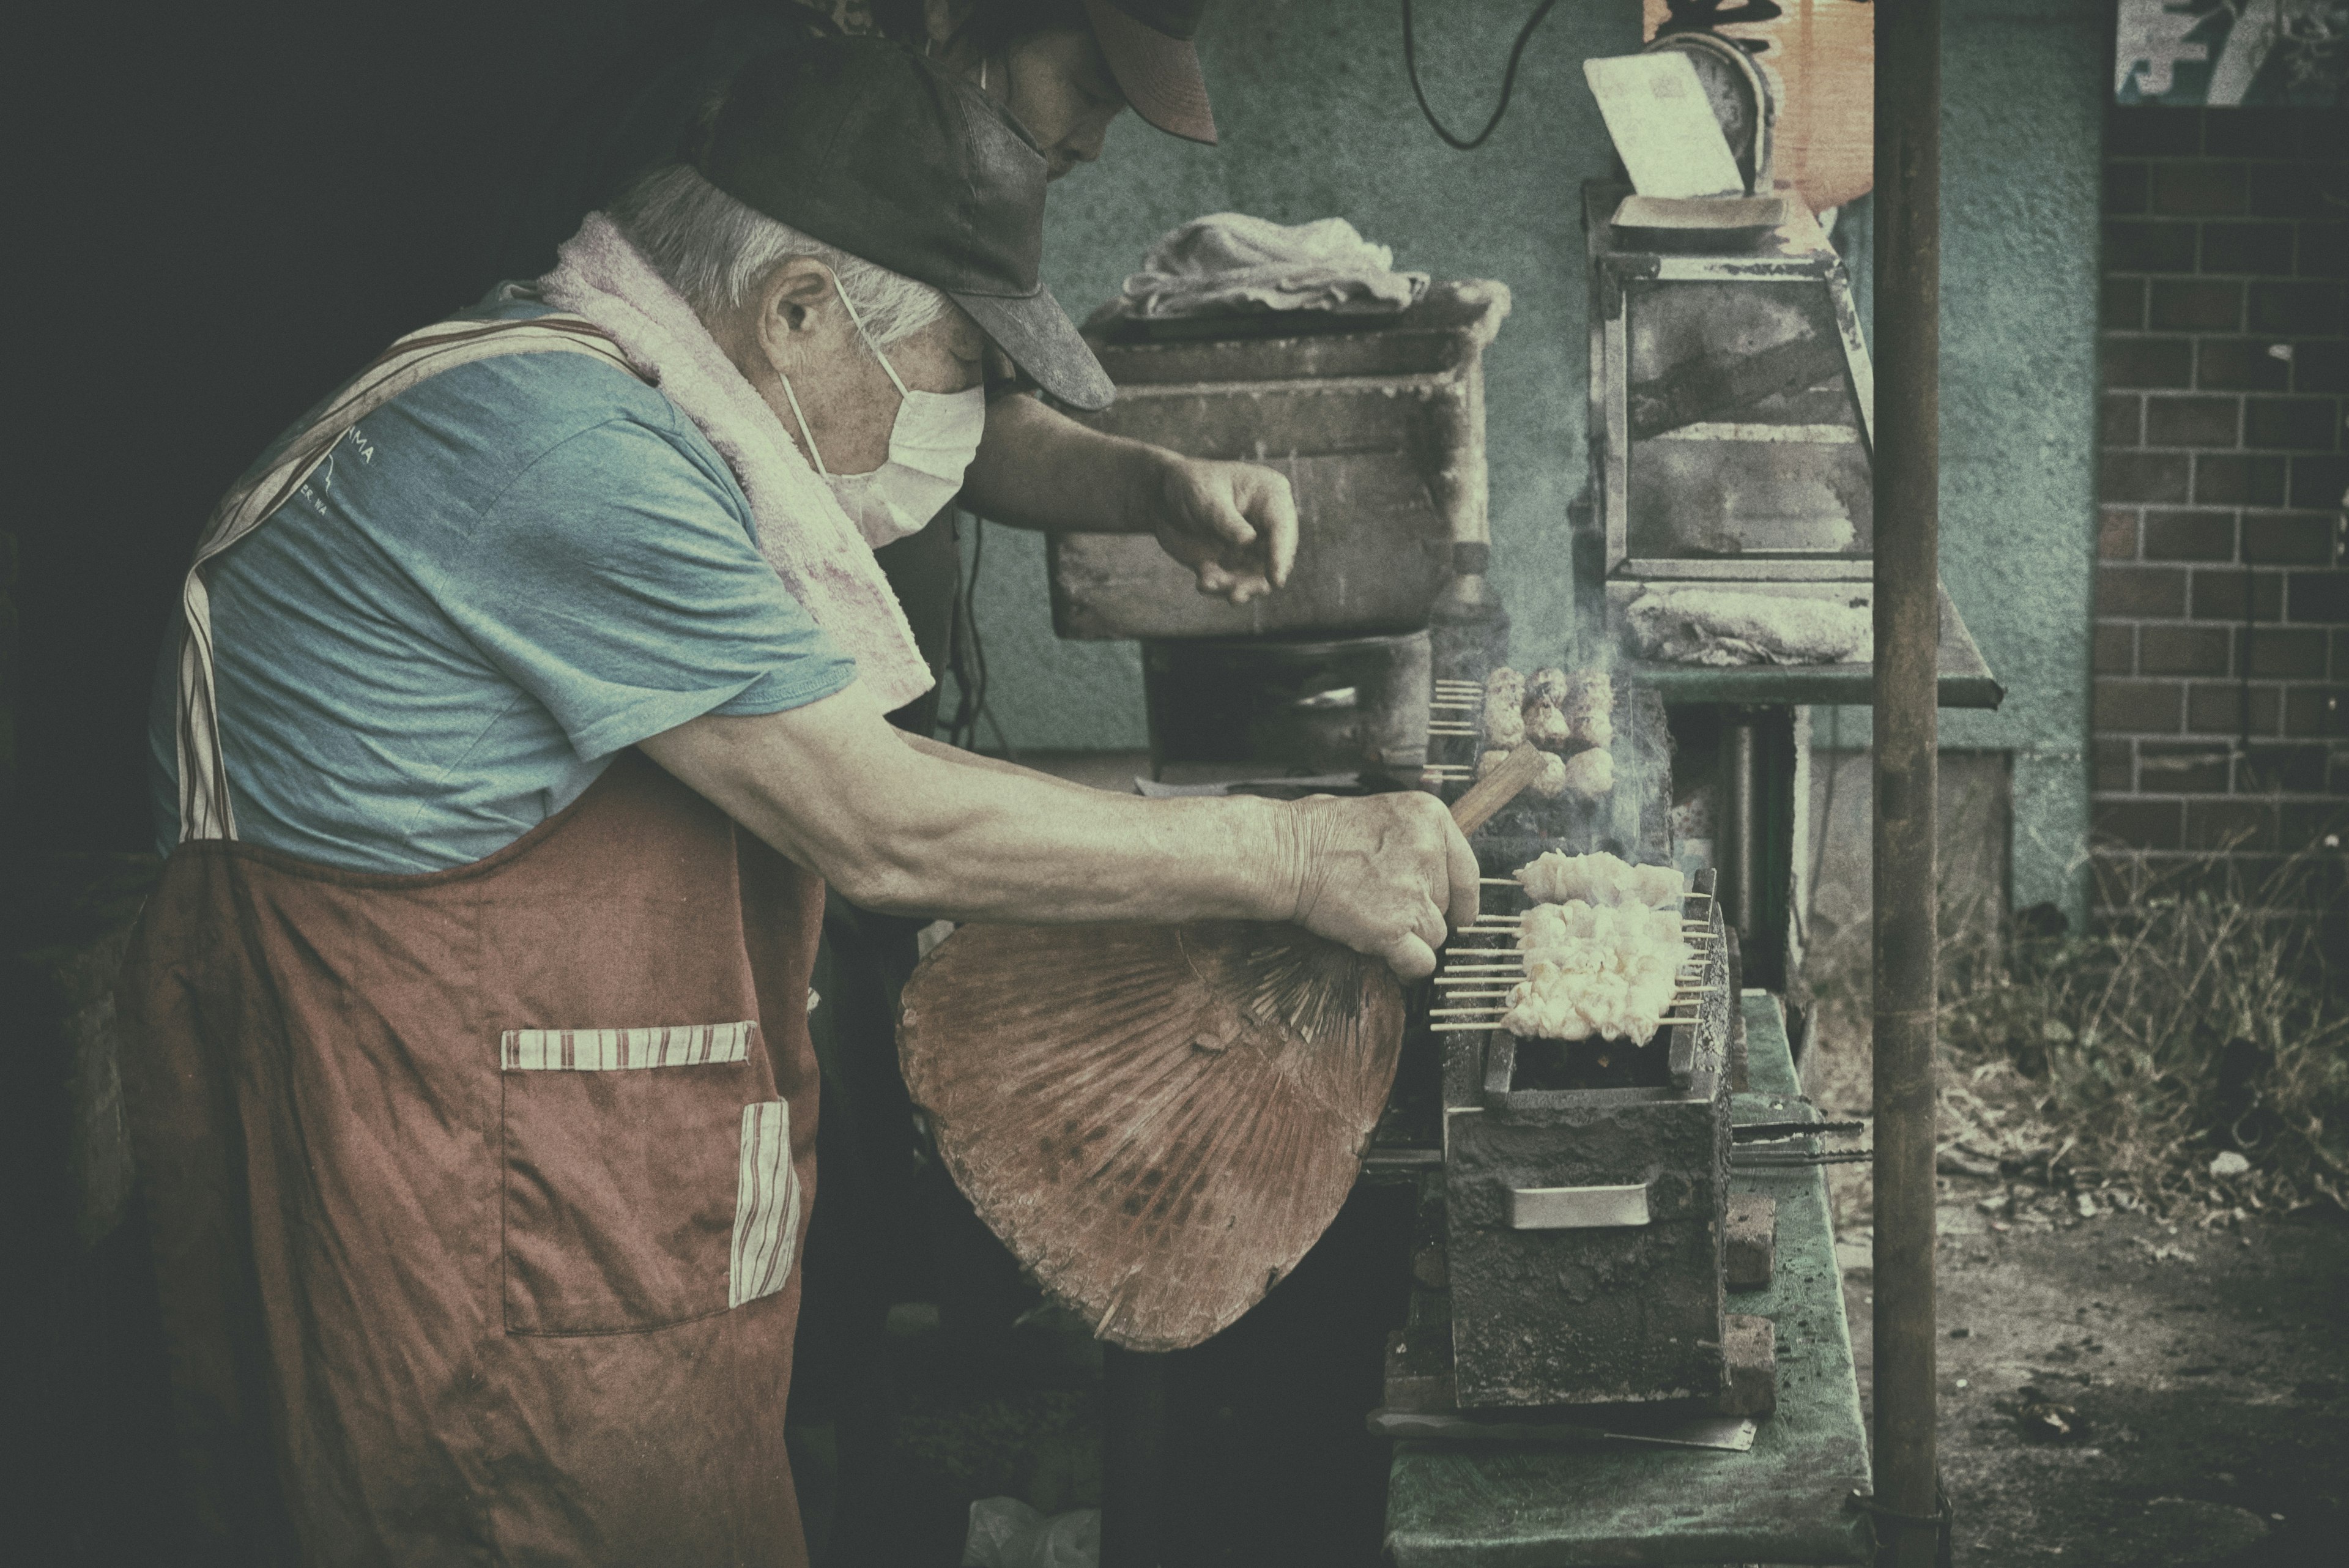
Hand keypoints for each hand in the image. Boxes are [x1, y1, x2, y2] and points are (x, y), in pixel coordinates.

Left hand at [1135, 454, 1298, 604]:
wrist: (1163, 496)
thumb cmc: (1190, 485)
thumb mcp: (1206, 498)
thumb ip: (1226, 521)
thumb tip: (1249, 541)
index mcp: (1270, 497)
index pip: (1284, 529)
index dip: (1281, 556)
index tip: (1276, 581)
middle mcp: (1266, 524)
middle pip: (1275, 559)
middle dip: (1258, 582)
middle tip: (1237, 595)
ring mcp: (1251, 546)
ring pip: (1255, 576)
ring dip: (1238, 588)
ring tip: (1212, 588)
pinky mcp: (1233, 562)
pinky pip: (1232, 581)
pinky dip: (1218, 586)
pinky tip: (1202, 583)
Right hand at [1279, 792, 1478, 980]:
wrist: (1282, 855)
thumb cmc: (1315, 832)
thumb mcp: (1378, 813)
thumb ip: (1412, 839)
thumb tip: (1429, 868)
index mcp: (1430, 817)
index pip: (1467, 870)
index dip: (1461, 898)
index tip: (1458, 913)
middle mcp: (1429, 852)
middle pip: (1446, 904)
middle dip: (1422, 913)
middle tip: (1386, 908)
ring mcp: (1412, 893)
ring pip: (1435, 935)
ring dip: (1410, 938)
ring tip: (1376, 926)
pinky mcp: (1393, 928)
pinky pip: (1421, 963)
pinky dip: (1407, 968)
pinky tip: (1391, 961)